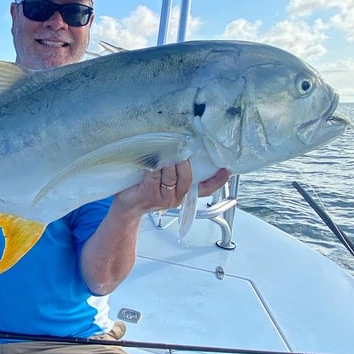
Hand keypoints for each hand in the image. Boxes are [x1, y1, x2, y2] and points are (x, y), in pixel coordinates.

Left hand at [114, 160, 230, 215]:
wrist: (126, 206)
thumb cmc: (145, 190)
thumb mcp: (165, 181)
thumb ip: (177, 171)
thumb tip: (185, 149)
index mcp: (182, 193)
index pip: (206, 189)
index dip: (217, 180)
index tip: (227, 169)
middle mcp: (176, 198)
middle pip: (187, 178)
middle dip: (184, 162)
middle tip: (182, 147)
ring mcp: (163, 198)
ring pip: (171, 176)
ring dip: (168, 161)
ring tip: (165, 149)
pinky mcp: (149, 194)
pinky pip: (155, 176)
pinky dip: (153, 166)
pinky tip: (151, 159)